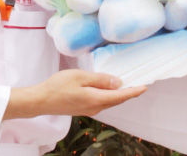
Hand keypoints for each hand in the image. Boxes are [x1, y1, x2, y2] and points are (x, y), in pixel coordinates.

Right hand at [3, 69, 146, 119]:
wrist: (41, 100)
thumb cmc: (58, 86)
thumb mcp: (80, 77)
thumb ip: (100, 80)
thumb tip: (118, 82)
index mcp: (96, 100)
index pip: (120, 96)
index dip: (134, 91)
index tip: (145, 86)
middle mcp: (95, 107)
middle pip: (117, 101)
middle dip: (130, 93)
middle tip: (140, 83)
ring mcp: (89, 109)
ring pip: (110, 102)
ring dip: (120, 95)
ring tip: (129, 85)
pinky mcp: (83, 108)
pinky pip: (102, 102)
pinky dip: (110, 96)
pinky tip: (110, 89)